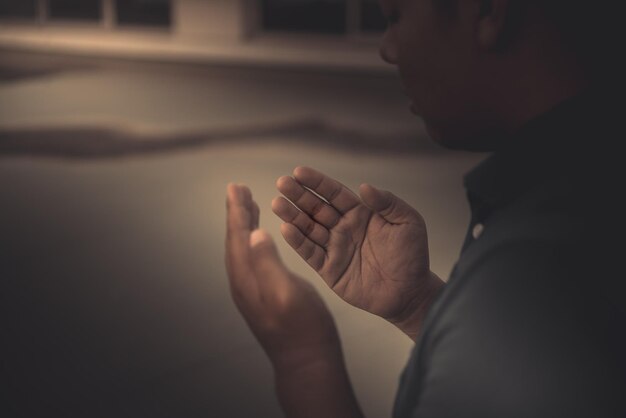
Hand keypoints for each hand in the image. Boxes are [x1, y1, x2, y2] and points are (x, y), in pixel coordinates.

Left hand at [225, 183, 364, 417]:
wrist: (306, 360)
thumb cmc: (302, 328)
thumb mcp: (286, 293)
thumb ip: (268, 263)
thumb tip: (255, 233)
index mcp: (248, 278)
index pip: (237, 237)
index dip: (236, 211)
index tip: (235, 187)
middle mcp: (244, 283)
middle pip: (236, 240)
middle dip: (237, 213)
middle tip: (237, 189)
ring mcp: (252, 290)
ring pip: (243, 249)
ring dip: (244, 225)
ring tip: (248, 206)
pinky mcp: (263, 295)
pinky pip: (253, 259)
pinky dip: (255, 241)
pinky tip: (263, 238)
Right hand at [272, 167, 442, 339]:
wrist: (410, 292)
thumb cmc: (412, 256)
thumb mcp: (408, 222)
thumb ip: (387, 202)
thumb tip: (364, 186)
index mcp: (360, 213)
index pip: (334, 193)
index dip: (317, 182)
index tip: (299, 172)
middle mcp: (344, 228)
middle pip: (316, 207)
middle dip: (299, 195)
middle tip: (281, 183)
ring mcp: (335, 248)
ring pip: (308, 228)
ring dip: (292, 215)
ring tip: (277, 203)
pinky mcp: (329, 269)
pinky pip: (310, 253)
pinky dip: (297, 241)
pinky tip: (286, 229)